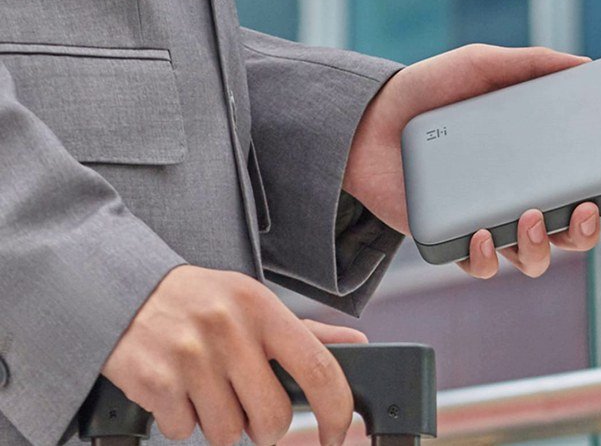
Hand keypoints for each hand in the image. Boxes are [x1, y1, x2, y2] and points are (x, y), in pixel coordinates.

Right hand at [101, 264, 366, 445]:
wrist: (123, 290)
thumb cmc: (199, 301)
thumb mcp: (252, 302)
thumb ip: (305, 331)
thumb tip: (356, 344)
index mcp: (261, 307)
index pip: (317, 368)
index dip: (335, 411)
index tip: (336, 434)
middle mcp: (228, 329)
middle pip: (271, 418)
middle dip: (264, 426)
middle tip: (246, 403)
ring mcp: (190, 356)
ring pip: (227, 433)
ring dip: (219, 422)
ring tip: (204, 387)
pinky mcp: (155, 380)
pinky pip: (184, 431)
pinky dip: (181, 420)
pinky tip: (175, 387)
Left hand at [344, 44, 600, 277]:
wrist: (367, 118)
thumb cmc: (427, 91)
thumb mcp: (480, 66)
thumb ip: (531, 64)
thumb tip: (586, 65)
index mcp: (530, 163)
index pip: (578, 190)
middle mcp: (512, 197)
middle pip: (566, 235)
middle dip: (584, 233)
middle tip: (581, 210)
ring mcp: (482, 220)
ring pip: (530, 258)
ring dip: (540, 247)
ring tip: (529, 216)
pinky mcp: (448, 237)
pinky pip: (478, 264)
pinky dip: (486, 257)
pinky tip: (479, 233)